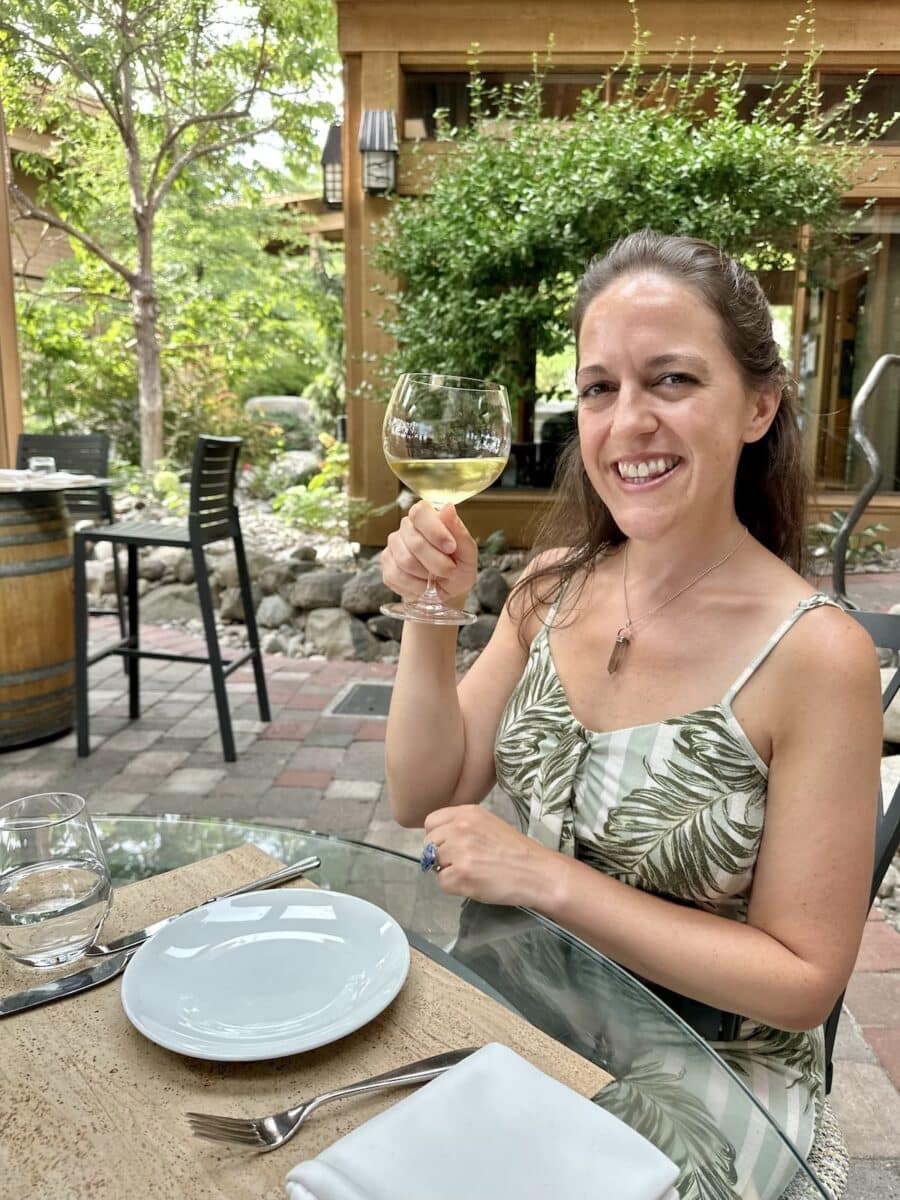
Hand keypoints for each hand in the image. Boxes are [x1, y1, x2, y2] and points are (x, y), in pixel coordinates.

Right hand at [381, 502, 477, 603]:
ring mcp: (393, 545)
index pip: (420, 512)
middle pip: (415, 542)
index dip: (434, 531)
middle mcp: (407, 527)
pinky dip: (416, 586)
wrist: (447, 592)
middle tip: (450, 570)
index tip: (451, 547)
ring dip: (426, 575)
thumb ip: (459, 532)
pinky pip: (396, 576)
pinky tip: (423, 585)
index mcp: (427, 517)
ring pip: (405, 561)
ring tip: (436, 578)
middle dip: (437, 562)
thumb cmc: (458, 568)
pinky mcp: (386, 565)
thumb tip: (448, 507)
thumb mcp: (467, 553)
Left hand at [423, 806, 560, 907]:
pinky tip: (474, 883)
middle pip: (428, 843)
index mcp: (467, 812)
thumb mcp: (488, 824)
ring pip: (433, 864)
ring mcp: (458, 850)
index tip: (449, 847)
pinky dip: (454, 887)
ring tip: (472, 873)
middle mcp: (459, 827)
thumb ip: (463, 827)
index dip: (437, 837)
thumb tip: (440, 842)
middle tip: (463, 863)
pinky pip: (442, 882)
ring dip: (448, 871)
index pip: (431, 822)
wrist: (537, 872)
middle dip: (441, 855)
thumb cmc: (516, 851)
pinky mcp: (460, 874)